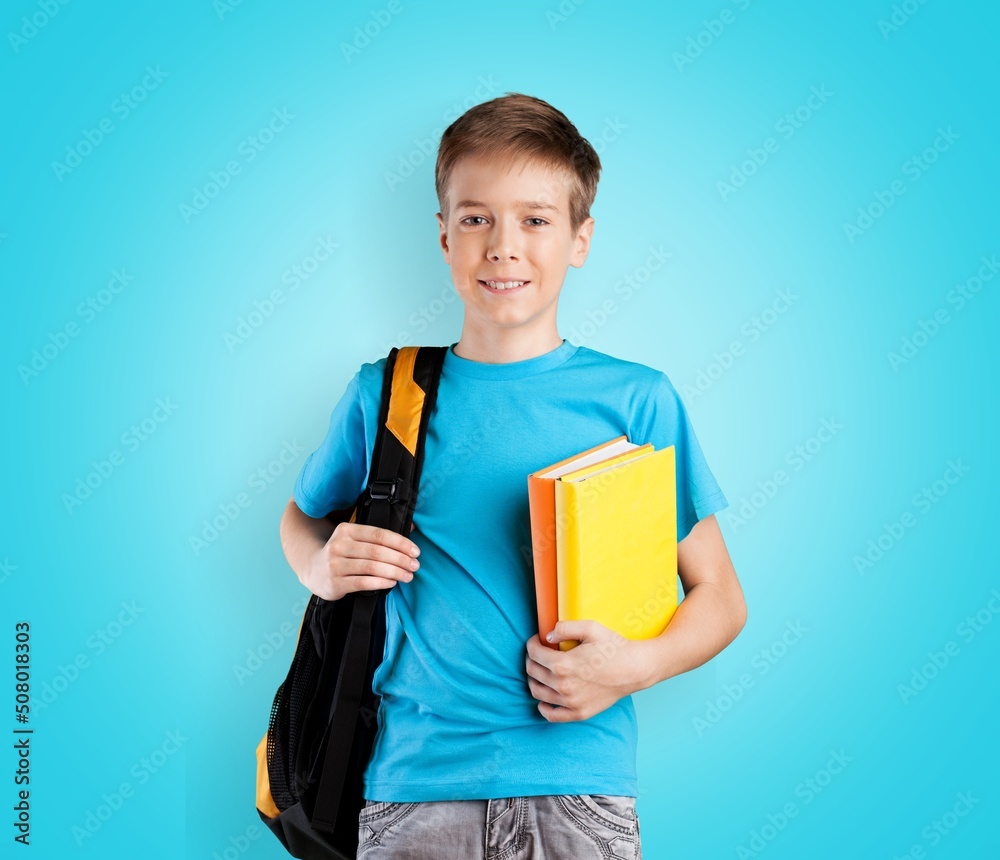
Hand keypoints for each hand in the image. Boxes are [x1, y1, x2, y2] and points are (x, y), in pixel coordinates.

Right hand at [303, 522, 419, 600]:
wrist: (313, 570)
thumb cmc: (343, 554)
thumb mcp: (355, 540)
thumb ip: (379, 536)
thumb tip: (413, 526)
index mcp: (346, 530)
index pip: (379, 534)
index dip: (400, 543)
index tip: (415, 551)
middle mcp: (339, 545)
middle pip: (377, 551)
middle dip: (400, 559)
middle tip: (415, 565)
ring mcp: (335, 564)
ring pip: (371, 567)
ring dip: (394, 572)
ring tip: (408, 576)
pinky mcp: (335, 582)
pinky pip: (362, 582)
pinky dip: (380, 582)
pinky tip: (392, 582)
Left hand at [524, 620, 649, 722]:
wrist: (635, 669)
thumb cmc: (613, 647)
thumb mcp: (591, 628)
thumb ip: (565, 627)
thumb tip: (546, 636)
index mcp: (564, 664)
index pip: (534, 654)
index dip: (532, 643)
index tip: (537, 640)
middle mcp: (564, 686)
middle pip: (533, 672)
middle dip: (531, 658)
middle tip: (539, 652)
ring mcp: (571, 702)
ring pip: (537, 692)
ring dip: (534, 679)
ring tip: (541, 670)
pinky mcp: (579, 713)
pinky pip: (551, 715)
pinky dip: (543, 706)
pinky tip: (545, 696)